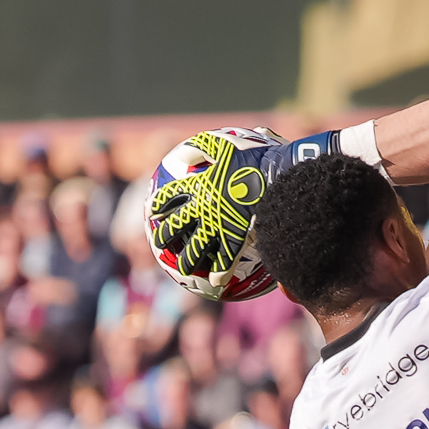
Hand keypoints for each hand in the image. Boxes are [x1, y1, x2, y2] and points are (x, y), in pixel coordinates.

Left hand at [145, 127, 346, 286]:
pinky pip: (225, 262)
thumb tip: (191, 150)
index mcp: (197, 187)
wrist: (276, 177)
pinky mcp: (236, 241)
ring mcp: (218, 227)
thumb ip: (205, 148)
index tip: (152, 212)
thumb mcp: (226, 144)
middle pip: (176, 227)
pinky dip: (219, 273)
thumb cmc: (256, 157)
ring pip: (196, 250)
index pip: (170, 198)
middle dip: (165, 237)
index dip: (159, 205)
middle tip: (159, 243)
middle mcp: (202, 210)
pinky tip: (216, 284)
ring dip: (187, 261)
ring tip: (183, 269)